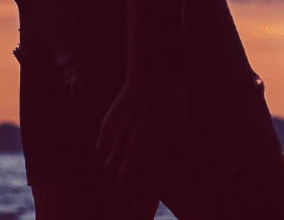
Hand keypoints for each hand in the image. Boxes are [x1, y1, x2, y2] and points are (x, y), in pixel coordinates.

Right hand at [95, 73, 181, 200]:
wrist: (154, 77)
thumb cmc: (173, 107)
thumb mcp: (181, 133)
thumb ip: (171, 158)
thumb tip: (159, 181)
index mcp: (160, 149)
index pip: (146, 187)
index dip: (142, 204)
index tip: (141, 213)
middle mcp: (138, 145)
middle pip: (124, 184)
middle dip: (128, 192)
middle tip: (131, 194)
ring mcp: (120, 136)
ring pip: (110, 170)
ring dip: (117, 174)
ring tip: (124, 171)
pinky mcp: (107, 126)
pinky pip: (101, 153)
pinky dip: (107, 157)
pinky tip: (116, 152)